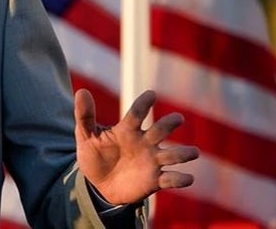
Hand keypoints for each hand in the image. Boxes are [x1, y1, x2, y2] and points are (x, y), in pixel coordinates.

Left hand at [74, 89, 198, 204]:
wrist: (99, 184)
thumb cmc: (95, 155)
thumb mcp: (86, 136)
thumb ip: (84, 115)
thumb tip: (82, 91)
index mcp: (127, 130)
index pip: (137, 113)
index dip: (144, 103)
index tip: (151, 94)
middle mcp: (144, 142)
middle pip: (160, 130)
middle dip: (169, 124)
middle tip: (177, 118)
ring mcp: (152, 160)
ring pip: (173, 154)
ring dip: (184, 153)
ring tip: (193, 152)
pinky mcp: (156, 180)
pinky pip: (172, 179)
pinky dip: (181, 178)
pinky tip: (188, 178)